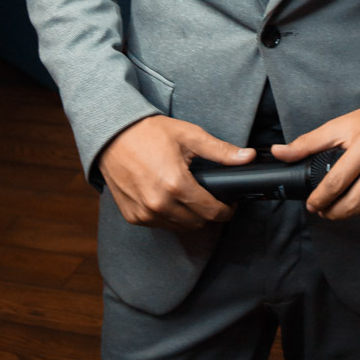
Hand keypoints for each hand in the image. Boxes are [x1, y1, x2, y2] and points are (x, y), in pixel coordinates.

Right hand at [98, 115, 254, 230]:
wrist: (112, 135)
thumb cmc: (150, 132)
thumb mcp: (189, 136)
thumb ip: (220, 151)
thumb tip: (247, 157)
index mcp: (176, 185)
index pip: (212, 212)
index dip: (226, 210)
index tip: (229, 204)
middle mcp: (159, 204)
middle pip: (198, 223)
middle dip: (209, 213)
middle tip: (212, 198)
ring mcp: (144, 213)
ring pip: (179, 226)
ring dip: (189, 216)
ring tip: (191, 196)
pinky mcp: (133, 216)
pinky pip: (160, 224)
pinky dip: (169, 216)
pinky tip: (170, 198)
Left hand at [269, 103, 359, 220]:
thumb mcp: (340, 126)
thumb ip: (308, 143)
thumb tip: (279, 153)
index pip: (336, 183)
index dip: (319, 199)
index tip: (313, 204)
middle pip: (354, 204)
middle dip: (334, 213)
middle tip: (326, 210)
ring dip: (356, 211)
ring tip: (350, 199)